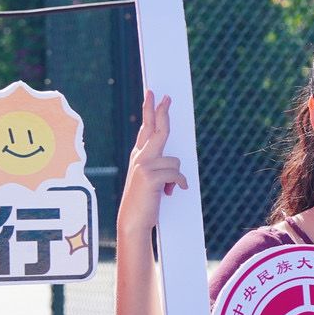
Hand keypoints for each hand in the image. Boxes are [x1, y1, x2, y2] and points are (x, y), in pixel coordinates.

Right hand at [117, 91, 188, 238]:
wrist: (133, 220)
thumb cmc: (145, 200)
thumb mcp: (151, 180)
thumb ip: (158, 166)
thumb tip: (175, 163)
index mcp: (139, 156)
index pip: (146, 128)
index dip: (150, 110)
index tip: (153, 94)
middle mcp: (139, 158)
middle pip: (156, 130)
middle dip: (161, 112)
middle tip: (167, 97)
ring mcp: (143, 166)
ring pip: (175, 161)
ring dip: (177, 177)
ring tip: (167, 189)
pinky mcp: (149, 176)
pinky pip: (176, 175)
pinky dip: (179, 185)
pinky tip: (172, 192)